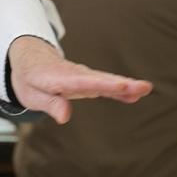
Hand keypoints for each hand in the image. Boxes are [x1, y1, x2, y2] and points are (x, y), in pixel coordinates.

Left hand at [8, 35, 152, 123]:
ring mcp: (84, 77)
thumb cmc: (31, 78)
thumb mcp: (32, 94)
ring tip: (145, 89)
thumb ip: (50, 104)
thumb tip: (65, 117)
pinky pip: (105, 85)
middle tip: (143, 87)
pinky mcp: (88, 81)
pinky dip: (120, 90)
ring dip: (126, 86)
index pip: (83, 82)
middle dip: (122, 83)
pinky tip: (136, 95)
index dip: (102, 84)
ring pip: (107, 81)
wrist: (30, 59)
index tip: (120, 86)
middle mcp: (76, 75)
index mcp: (60, 78)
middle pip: (101, 79)